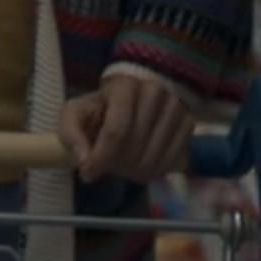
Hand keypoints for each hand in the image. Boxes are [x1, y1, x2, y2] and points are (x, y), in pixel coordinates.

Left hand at [57, 74, 191, 183]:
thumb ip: (71, 134)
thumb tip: (83, 161)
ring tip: (123, 166)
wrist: (136, 92)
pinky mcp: (189, 123)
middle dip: (116, 166)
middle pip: (135, 149)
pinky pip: (172, 162)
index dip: (101, 158)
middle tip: (107, 167)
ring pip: (154, 159)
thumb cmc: (103, 105)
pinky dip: (154, 172)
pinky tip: (141, 165)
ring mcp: (176, 108)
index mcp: (125, 86)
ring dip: (134, 172)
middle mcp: (155, 93)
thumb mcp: (77, 112)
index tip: (88, 174)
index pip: (116, 131)